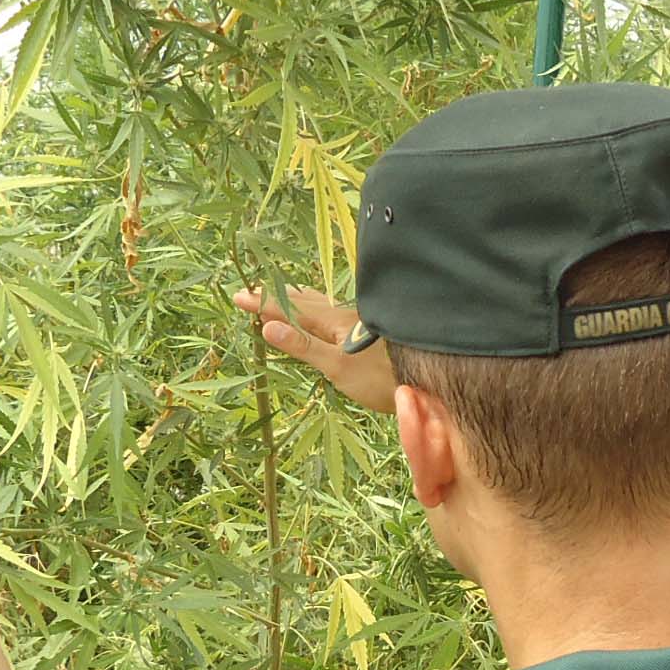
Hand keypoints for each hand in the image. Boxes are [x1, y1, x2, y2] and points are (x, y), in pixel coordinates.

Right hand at [235, 282, 399, 413]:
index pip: (289, 309)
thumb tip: (267, 325)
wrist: (431, 380)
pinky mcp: (369, 332)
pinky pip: (333, 312)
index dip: (263, 303)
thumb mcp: (337, 366)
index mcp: (332, 322)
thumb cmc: (382, 378)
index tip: (237, 295)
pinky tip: (329, 312)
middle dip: (277, 296)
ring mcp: (358, 323)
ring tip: (286, 291)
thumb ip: (303, 346)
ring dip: (299, 299)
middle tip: (253, 288)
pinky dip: (319, 308)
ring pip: (320, 305)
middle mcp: (343, 317)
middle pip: (304, 302)